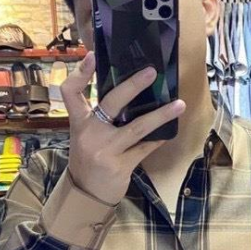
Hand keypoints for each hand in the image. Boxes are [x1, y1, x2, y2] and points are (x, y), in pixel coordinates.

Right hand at [60, 51, 184, 204]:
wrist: (87, 193)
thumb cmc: (89, 159)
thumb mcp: (85, 135)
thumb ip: (98, 116)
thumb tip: (128, 92)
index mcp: (79, 122)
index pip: (71, 92)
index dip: (80, 73)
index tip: (92, 56)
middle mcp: (89, 133)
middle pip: (111, 102)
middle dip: (133, 85)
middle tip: (152, 72)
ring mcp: (105, 150)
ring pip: (137, 127)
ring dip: (161, 115)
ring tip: (179, 105)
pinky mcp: (120, 165)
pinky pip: (145, 148)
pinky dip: (158, 139)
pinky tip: (170, 132)